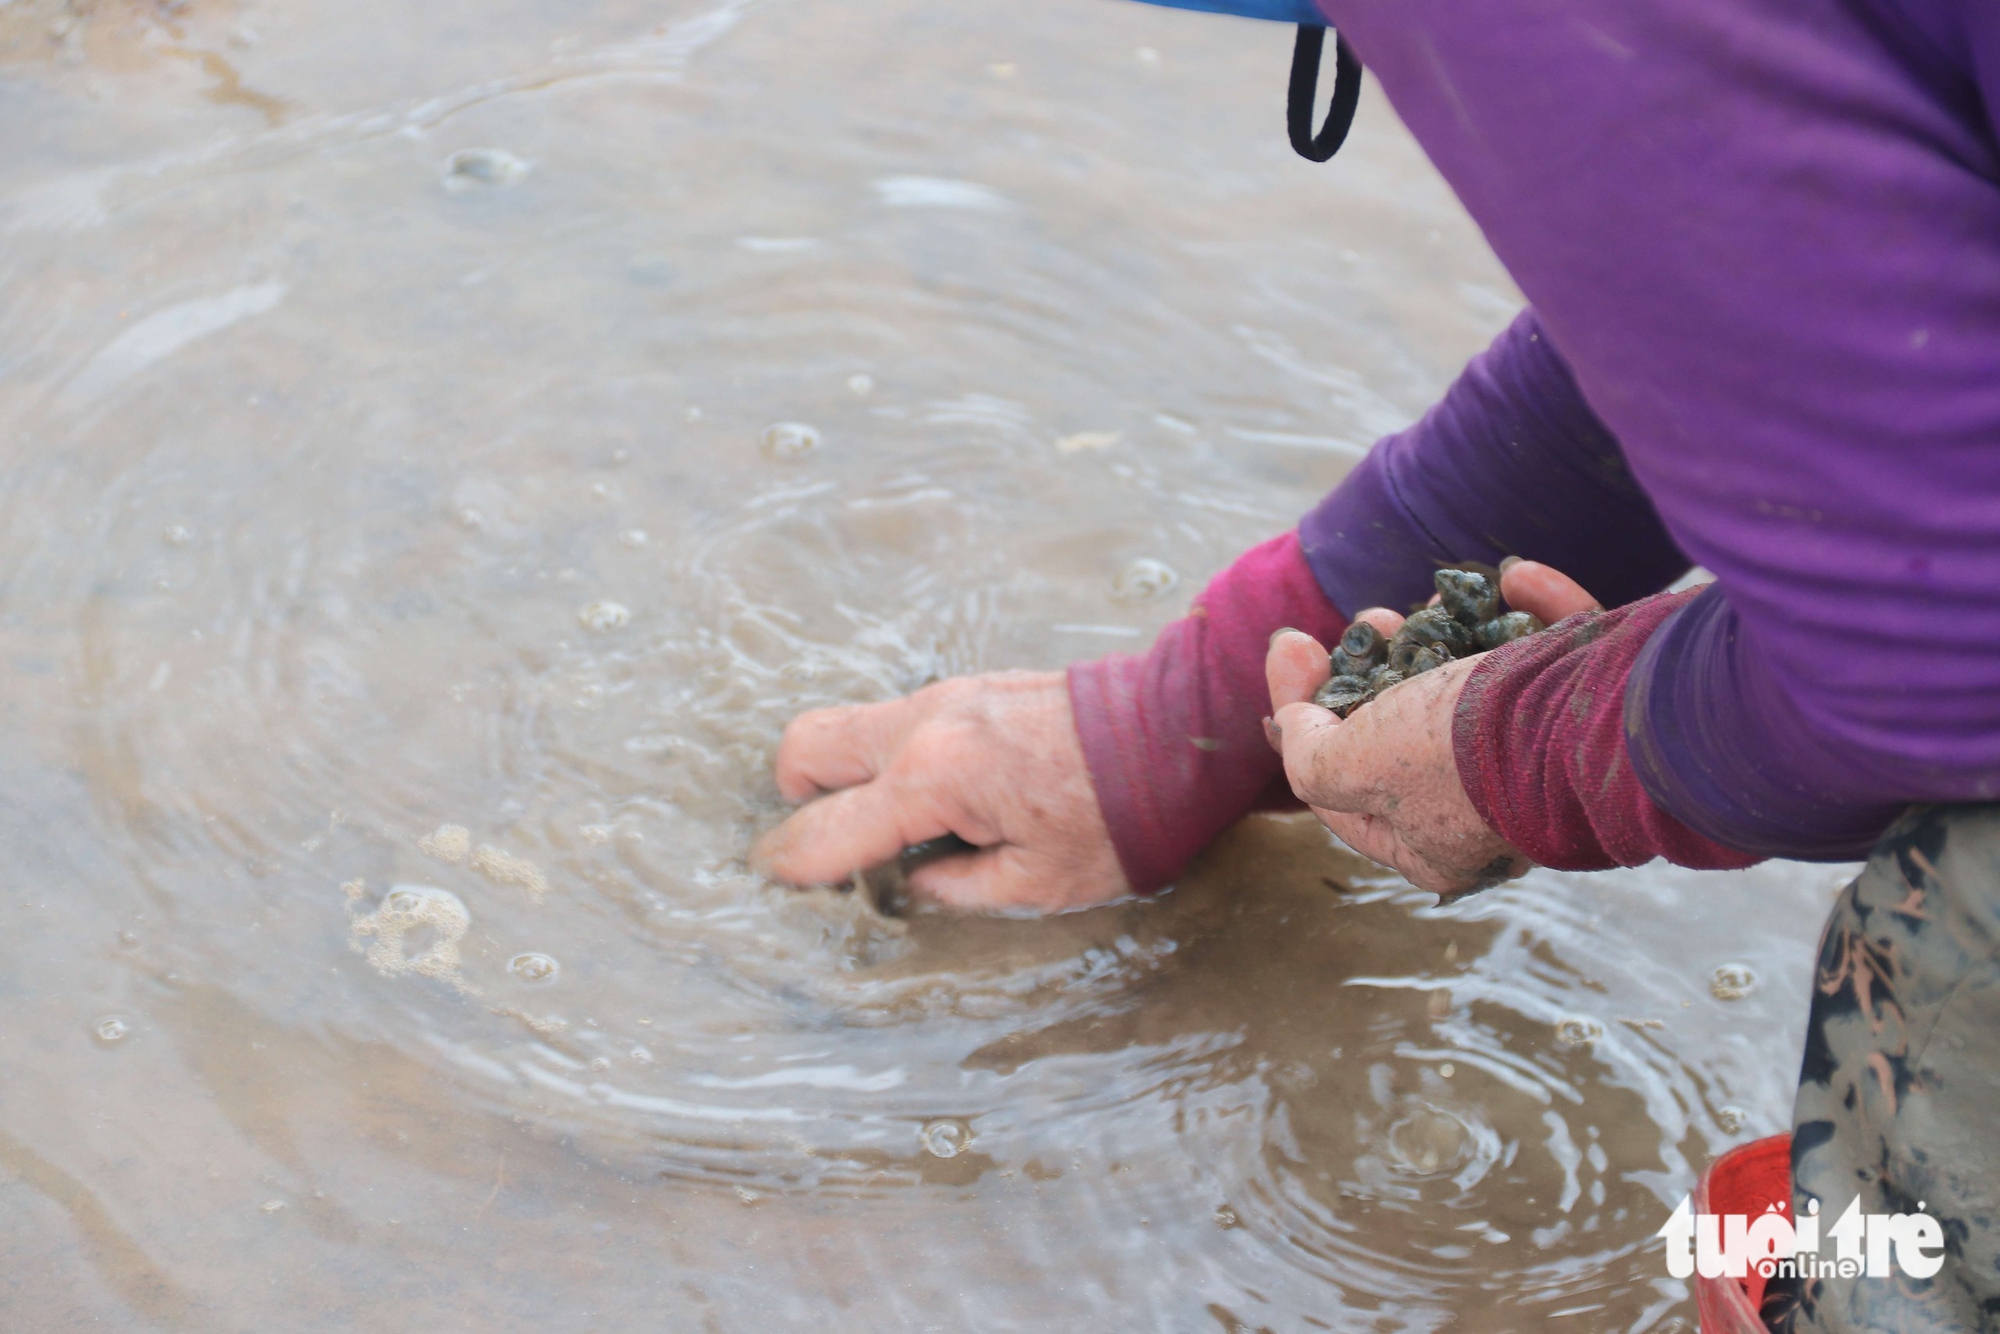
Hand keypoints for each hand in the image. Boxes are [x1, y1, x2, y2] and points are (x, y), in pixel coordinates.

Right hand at [751, 671, 1129, 913]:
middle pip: (807, 746)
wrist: (1177, 734)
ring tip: (892, 826)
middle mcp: (924, 726)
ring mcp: (945, 696)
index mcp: (934, 780)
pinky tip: (941, 797)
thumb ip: (956, 888)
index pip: (829, 827)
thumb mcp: (1038, 884)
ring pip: (850, 725)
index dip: (793, 863)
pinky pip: (899, 718)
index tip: (773, 880)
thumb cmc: (1118, 816)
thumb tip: (911, 880)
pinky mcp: (970, 687)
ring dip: (847, 773)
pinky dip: (892, 756)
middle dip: (799, 797)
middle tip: (829, 842)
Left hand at [1265, 560, 1598, 894]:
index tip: (1294, 645)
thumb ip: (1310, 757)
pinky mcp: (1592, 704)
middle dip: (1380, 667)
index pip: (1338, 785)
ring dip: (1449, 633)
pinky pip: (1557, 651)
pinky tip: (1517, 577)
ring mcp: (1541, 757)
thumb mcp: (1356, 767)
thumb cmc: (1464, 759)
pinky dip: (1537, 608)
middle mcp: (1486, 810)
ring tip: (1429, 600)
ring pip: (1481, 687)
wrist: (1601, 729)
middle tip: (1370, 620)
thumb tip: (1287, 722)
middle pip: (1409, 730)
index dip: (1301, 716)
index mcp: (1429, 845)